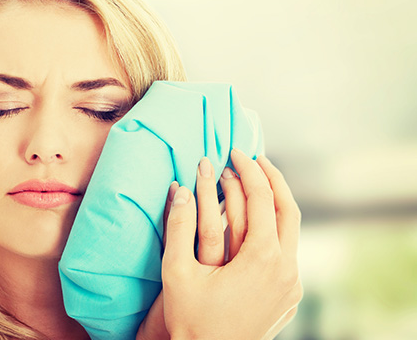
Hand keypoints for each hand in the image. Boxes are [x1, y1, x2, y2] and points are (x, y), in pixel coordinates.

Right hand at [137, 149, 302, 339]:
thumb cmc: (189, 319)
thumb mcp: (177, 270)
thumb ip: (178, 226)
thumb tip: (179, 188)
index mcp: (262, 257)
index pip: (263, 198)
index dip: (249, 169)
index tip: (235, 151)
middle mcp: (286, 269)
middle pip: (289, 208)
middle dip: (271, 178)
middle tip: (253, 158)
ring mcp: (291, 285)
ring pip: (292, 231)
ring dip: (275, 204)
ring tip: (256, 186)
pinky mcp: (289, 297)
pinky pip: (288, 252)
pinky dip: (275, 229)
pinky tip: (258, 225)